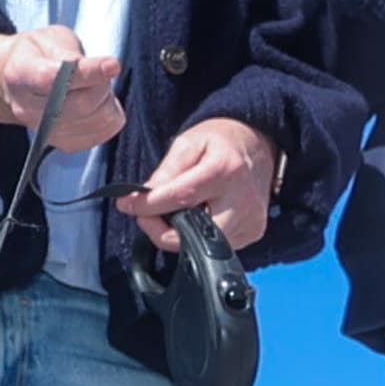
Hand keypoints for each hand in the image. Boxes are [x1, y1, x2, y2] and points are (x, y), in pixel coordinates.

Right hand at [0, 25, 128, 148]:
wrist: (8, 80)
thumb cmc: (32, 53)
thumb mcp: (48, 37)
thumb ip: (69, 51)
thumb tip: (97, 67)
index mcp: (23, 73)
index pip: (58, 78)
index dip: (87, 72)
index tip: (111, 63)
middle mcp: (30, 107)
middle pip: (82, 103)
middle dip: (99, 86)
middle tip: (97, 70)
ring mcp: (44, 130)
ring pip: (94, 122)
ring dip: (103, 102)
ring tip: (91, 88)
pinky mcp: (61, 143)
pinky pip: (99, 135)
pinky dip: (105, 118)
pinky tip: (94, 105)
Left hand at [120, 116, 274, 252]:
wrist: (257, 143)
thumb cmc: (222, 140)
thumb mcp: (189, 142)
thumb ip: (166, 171)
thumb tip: (143, 198)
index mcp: (226, 170)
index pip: (181, 198)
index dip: (148, 206)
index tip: (127, 205)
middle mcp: (242, 199)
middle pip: (193, 235)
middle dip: (162, 230)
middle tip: (148, 215)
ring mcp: (251, 220)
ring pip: (202, 245)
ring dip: (179, 232)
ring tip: (174, 211)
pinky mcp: (253, 232)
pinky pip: (216, 245)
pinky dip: (199, 235)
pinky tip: (198, 215)